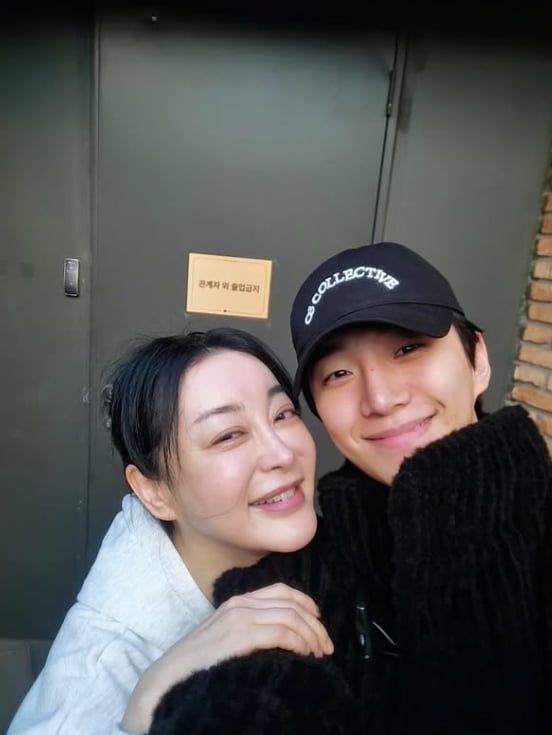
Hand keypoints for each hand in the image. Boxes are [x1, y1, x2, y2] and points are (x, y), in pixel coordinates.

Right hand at [120, 583, 332, 732]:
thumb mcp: (225, 638)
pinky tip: (303, 654)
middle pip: (290, 604)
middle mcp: (239, 603)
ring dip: (311, 635)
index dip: (306, 603)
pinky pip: (281, 632)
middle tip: (326, 647)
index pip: (281, 590)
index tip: (320, 622)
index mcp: (237, 601)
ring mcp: (238, 617)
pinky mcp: (239, 636)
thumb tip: (284, 637)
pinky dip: (299, 641)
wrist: (165, 680)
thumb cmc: (196, 665)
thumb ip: (249, 630)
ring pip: (290, 616)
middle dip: (315, 625)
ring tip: (319, 655)